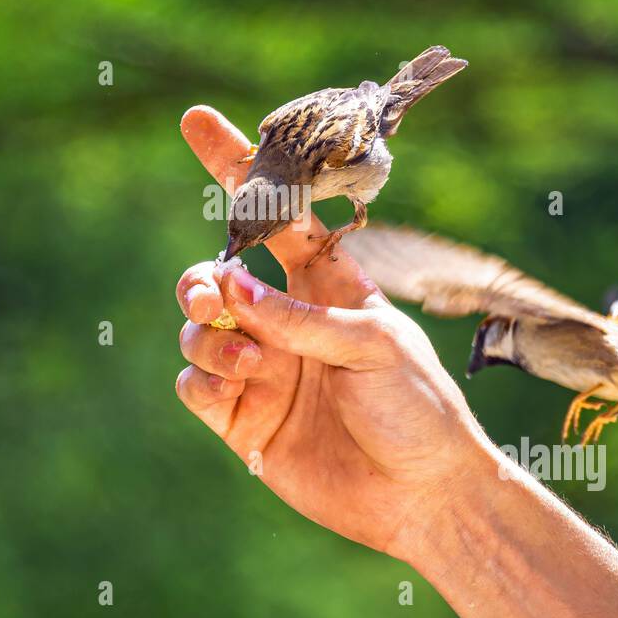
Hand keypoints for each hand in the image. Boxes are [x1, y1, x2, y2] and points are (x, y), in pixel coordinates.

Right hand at [175, 106, 485, 558]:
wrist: (423, 496)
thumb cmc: (418, 408)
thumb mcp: (373, 344)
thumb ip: (297, 317)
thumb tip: (227, 287)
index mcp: (328, 283)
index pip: (274, 214)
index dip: (236, 168)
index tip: (197, 121)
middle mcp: (287, 320)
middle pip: (217, 274)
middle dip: (203, 277)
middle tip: (215, 294)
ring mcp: (262, 368)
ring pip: (199, 329)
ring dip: (210, 335)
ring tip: (251, 360)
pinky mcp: (242, 419)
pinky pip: (194, 385)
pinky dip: (203, 379)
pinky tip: (236, 388)